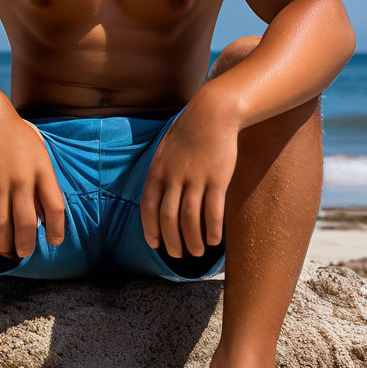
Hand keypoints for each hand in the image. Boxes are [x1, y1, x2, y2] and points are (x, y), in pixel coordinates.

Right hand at [0, 90, 64, 258]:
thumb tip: (43, 213)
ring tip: (6, 250)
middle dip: (27, 245)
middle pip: (28, 224)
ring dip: (4, 244)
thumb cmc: (13, 132)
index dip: (57, 230)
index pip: (56, 208)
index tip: (54, 241)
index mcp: (42, 170)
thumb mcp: (37, 150)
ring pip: (2, 226)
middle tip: (25, 253)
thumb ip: (43, 180)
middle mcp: (22, 179)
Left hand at [139, 92, 238, 257]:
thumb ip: (162, 172)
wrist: (213, 113)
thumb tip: (159, 195)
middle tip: (177, 255)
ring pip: (190, 219)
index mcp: (158, 170)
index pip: (148, 206)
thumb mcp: (166, 149)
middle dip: (171, 240)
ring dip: (193, 240)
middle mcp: (174, 176)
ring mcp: (196, 178)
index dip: (150, 228)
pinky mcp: (217, 178)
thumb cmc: (190, 131)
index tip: (154, 244)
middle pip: (168, 217)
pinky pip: (213, 211)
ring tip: (198, 252)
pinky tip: (215, 240)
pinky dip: (213, 229)